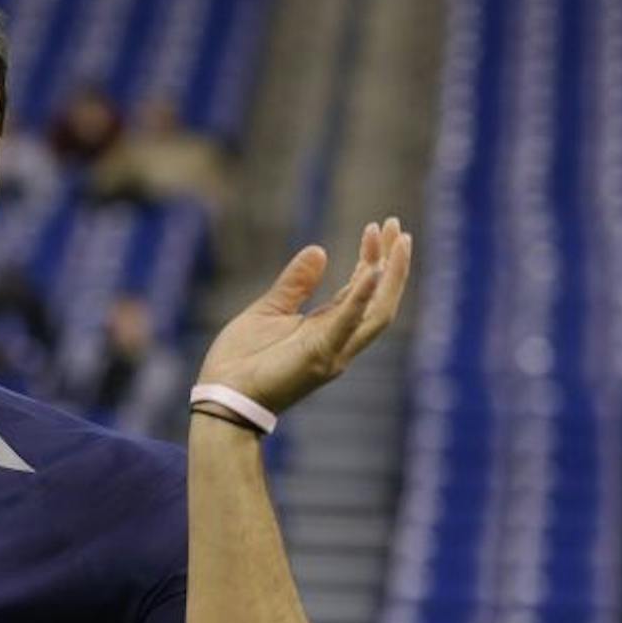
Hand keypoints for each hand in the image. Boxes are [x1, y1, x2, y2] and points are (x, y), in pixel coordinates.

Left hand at [199, 219, 411, 413]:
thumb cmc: (242, 360)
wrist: (223, 397)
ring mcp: (333, 350)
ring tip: (398, 242)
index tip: (378, 228)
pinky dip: (360, 298)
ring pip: (377, 312)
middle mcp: (338, 341)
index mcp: (326, 329)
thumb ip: (295, 284)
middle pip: (379, 298)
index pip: (361, 291)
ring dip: (390, 276)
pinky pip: (347, 325)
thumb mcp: (269, 310)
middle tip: (398, 225)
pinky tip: (371, 270)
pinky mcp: (319, 357)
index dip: (373, 260)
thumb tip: (319, 250)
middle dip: (392, 263)